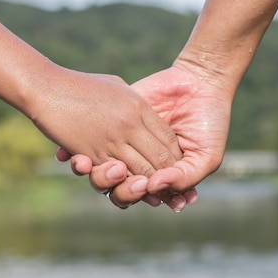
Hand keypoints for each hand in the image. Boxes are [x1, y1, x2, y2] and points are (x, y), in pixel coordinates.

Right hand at [34, 68, 182, 176]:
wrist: (46, 88)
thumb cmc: (80, 84)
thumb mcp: (116, 87)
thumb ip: (134, 103)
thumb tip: (146, 115)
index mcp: (138, 106)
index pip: (168, 138)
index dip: (176, 156)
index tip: (177, 165)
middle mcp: (129, 125)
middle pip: (160, 158)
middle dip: (169, 176)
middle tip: (174, 188)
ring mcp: (111, 141)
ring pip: (141, 172)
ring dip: (150, 186)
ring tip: (157, 194)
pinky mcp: (92, 154)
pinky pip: (115, 176)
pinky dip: (125, 185)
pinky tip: (133, 189)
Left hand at [59, 62, 232, 209]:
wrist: (200, 83)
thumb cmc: (209, 124)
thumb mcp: (205, 157)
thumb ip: (183, 178)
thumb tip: (152, 188)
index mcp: (151, 177)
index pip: (131, 194)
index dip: (128, 195)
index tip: (137, 185)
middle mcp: (131, 163)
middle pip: (108, 185)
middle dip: (108, 182)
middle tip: (118, 170)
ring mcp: (117, 142)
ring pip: (92, 166)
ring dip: (87, 170)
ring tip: (87, 162)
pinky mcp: (108, 120)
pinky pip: (82, 140)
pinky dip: (71, 151)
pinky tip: (69, 153)